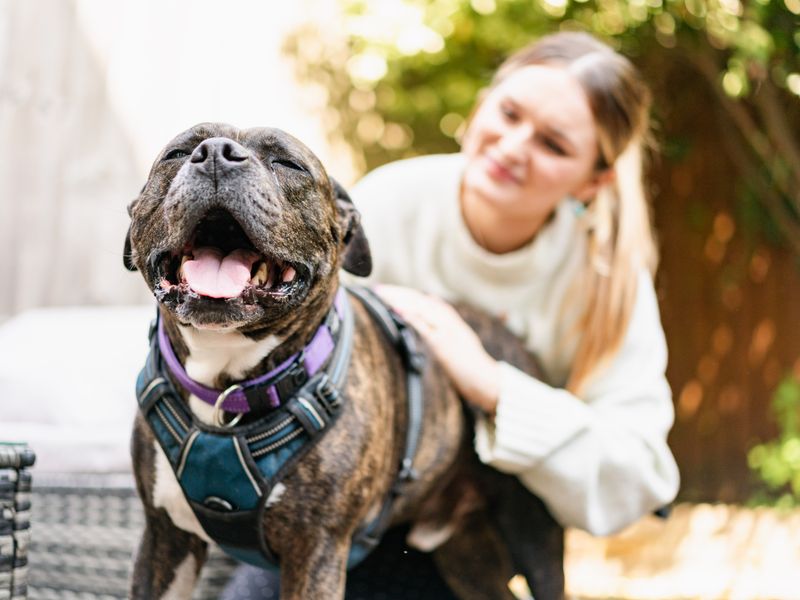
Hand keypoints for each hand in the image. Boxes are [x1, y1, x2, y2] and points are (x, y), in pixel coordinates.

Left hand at [374, 285, 499, 413]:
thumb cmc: (470, 363)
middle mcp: (448, 321)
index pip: (423, 300)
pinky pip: (424, 327)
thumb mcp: (460, 336)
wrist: (487, 380)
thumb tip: (431, 299)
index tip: (386, 289)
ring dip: (400, 300)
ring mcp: (447, 332)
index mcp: (451, 319)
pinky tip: (397, 310)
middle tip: (377, 288)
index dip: (404, 293)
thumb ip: (445, 319)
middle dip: (397, 293)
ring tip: (382, 294)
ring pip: (421, 309)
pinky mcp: (444, 345)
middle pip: (419, 301)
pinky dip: (411, 317)